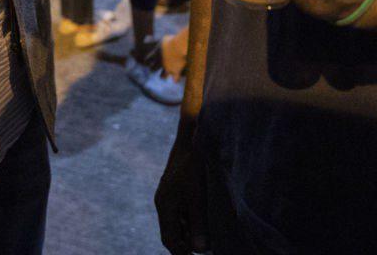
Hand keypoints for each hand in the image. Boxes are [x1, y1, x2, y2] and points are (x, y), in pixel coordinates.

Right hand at [155, 125, 207, 253]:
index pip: (169, 239)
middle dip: (189, 243)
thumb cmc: (196, 163)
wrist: (195, 133)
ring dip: (192, 231)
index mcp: (165, 204)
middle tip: (209, 249)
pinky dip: (194, 219)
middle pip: (174, 232)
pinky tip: (209, 219)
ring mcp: (171, 193)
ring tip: (212, 237)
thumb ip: (197, 223)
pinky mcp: (179, 186)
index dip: (182, 253)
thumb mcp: (198, 196)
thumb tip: (199, 250)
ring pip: (180, 221)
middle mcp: (165, 200)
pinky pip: (184, 210)